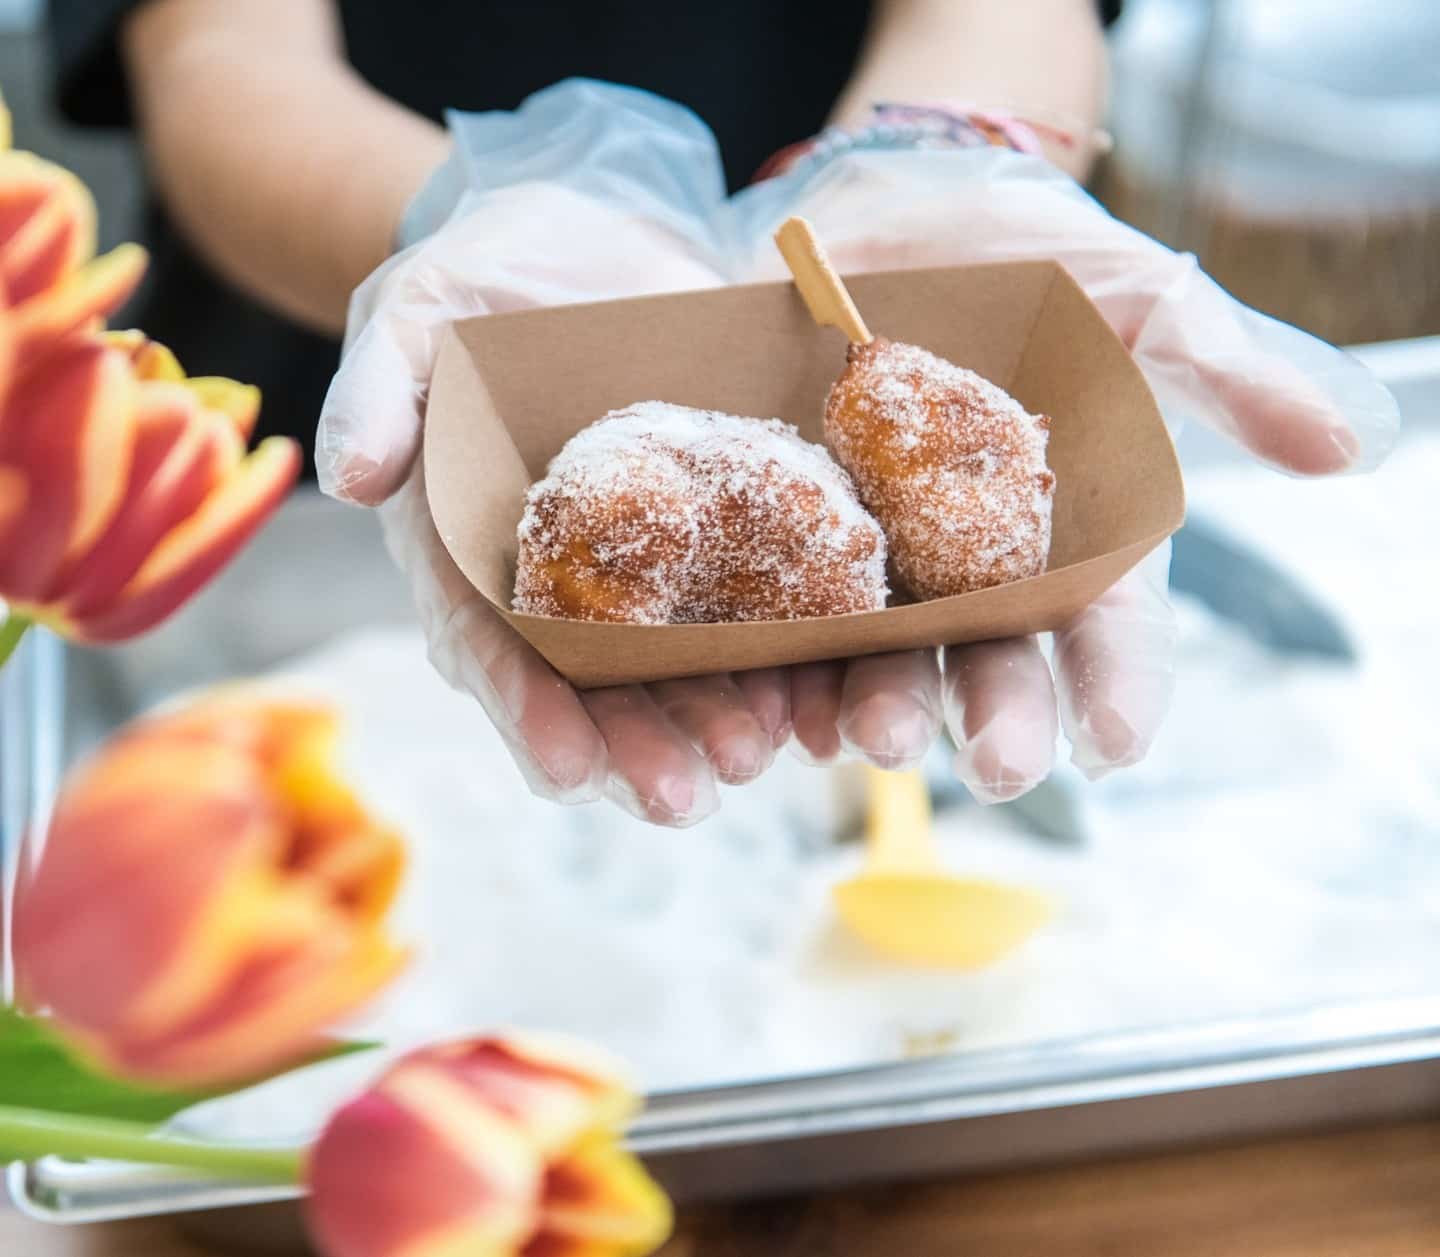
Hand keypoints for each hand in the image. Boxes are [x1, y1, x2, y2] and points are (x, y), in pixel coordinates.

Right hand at [320, 187, 786, 825]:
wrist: (591, 243)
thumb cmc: (482, 282)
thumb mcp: (416, 315)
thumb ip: (378, 388)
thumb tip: (350, 475)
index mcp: (477, 556)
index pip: (491, 649)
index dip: (524, 710)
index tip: (563, 769)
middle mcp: (565, 583)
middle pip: (597, 685)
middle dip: (637, 746)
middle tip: (684, 798)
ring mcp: (651, 562)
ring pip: (685, 663)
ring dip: (723, 718)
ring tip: (761, 757)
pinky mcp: (727, 524)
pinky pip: (763, 598)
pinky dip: (792, 647)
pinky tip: (825, 687)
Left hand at [735, 146, 1398, 796]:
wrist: (874, 214)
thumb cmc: (1020, 258)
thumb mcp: (1130, 297)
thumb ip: (1224, 369)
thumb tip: (1345, 444)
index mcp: (1069, 539)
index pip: (1106, 628)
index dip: (1117, 685)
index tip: (1115, 741)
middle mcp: (975, 575)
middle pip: (993, 664)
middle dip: (996, 716)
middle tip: (996, 766)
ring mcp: (879, 567)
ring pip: (885, 661)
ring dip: (879, 708)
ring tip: (869, 740)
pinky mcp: (785, 545)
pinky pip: (784, 625)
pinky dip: (781, 672)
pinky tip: (782, 709)